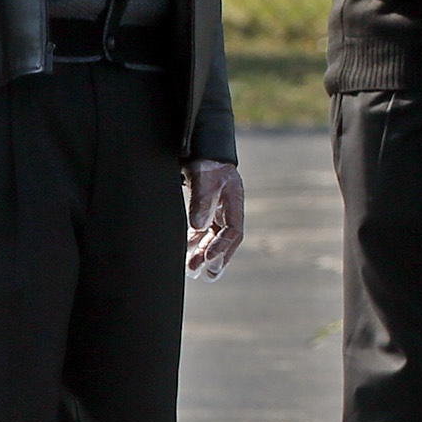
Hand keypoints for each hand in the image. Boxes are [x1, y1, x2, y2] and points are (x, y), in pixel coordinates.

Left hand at [185, 160, 244, 279]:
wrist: (200, 147)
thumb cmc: (206, 160)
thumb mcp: (204, 178)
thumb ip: (202, 201)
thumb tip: (198, 225)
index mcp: (234, 202)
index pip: (233, 231)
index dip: (222, 247)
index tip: (209, 259)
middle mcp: (228, 209)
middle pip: (225, 239)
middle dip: (216, 258)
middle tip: (206, 274)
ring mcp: (217, 210)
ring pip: (212, 237)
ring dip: (203, 253)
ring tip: (192, 269)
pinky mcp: (204, 209)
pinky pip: (202, 231)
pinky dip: (195, 242)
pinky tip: (187, 251)